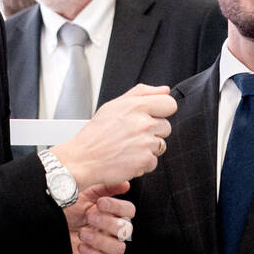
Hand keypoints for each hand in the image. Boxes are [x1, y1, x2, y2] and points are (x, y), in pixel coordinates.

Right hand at [52, 83, 175, 188]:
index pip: (169, 104)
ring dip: (148, 148)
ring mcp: (145, 142)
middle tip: (133, 135)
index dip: (162, 111)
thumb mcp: (114, 105)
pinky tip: (128, 158)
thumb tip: (164, 90)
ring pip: (161, 145)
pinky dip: (143, 163)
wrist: (83, 159)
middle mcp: (143, 123)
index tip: (153, 116)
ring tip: (129, 147)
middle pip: (166, 126)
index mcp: (136, 106)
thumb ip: (142, 93)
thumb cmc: (96, 133)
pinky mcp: (145, 160)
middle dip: (153, 132)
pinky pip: (154, 161)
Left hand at [57, 182, 134, 253]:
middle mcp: (107, 228)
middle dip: (108, 223)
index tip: (101, 203)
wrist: (42, 218)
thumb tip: (125, 185)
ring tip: (83, 233)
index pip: (129, 211)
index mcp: (108, 210)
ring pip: (119, 249)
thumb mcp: (82, 186)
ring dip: (101, 241)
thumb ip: (105, 184)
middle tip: (90, 216)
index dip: (118, 207)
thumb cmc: (60, 202)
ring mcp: (100, 244)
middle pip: (126, 230)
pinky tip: (81, 245)